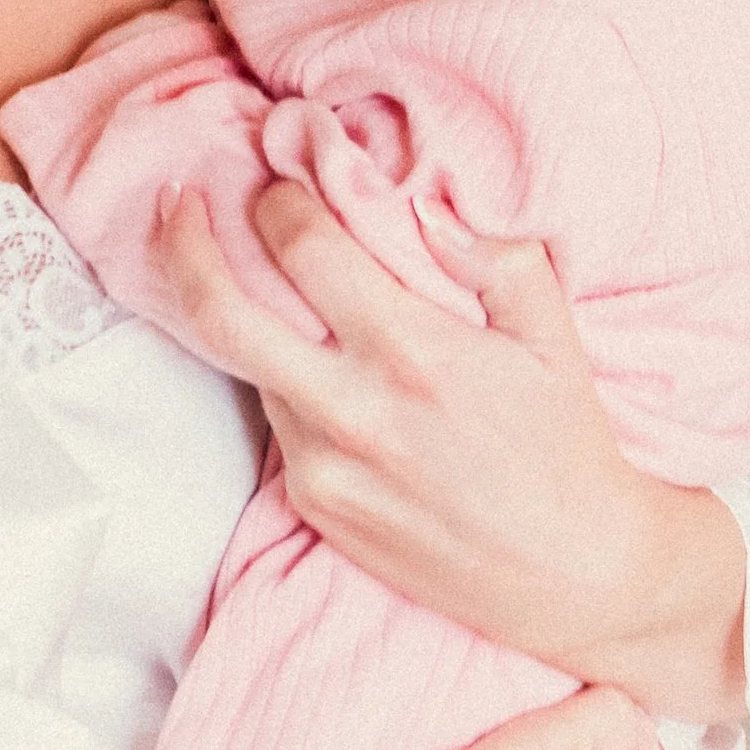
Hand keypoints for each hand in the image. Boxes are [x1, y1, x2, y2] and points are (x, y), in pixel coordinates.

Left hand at [157, 179, 746, 724]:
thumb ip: (495, 256)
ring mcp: (323, 467)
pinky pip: (275, 419)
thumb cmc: (566, 447)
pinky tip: (303, 354)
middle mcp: (352, 412)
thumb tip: (426, 200)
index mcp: (412, 354)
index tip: (280, 174)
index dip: (279, 198)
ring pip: (245, 366)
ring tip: (243, 268)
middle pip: (221, 311)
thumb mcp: (553, 337)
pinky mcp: (314, 507)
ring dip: (238, 311)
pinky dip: (278, 374)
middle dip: (186, 242)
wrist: (570, 576)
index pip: (302, 248)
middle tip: (178, 200)